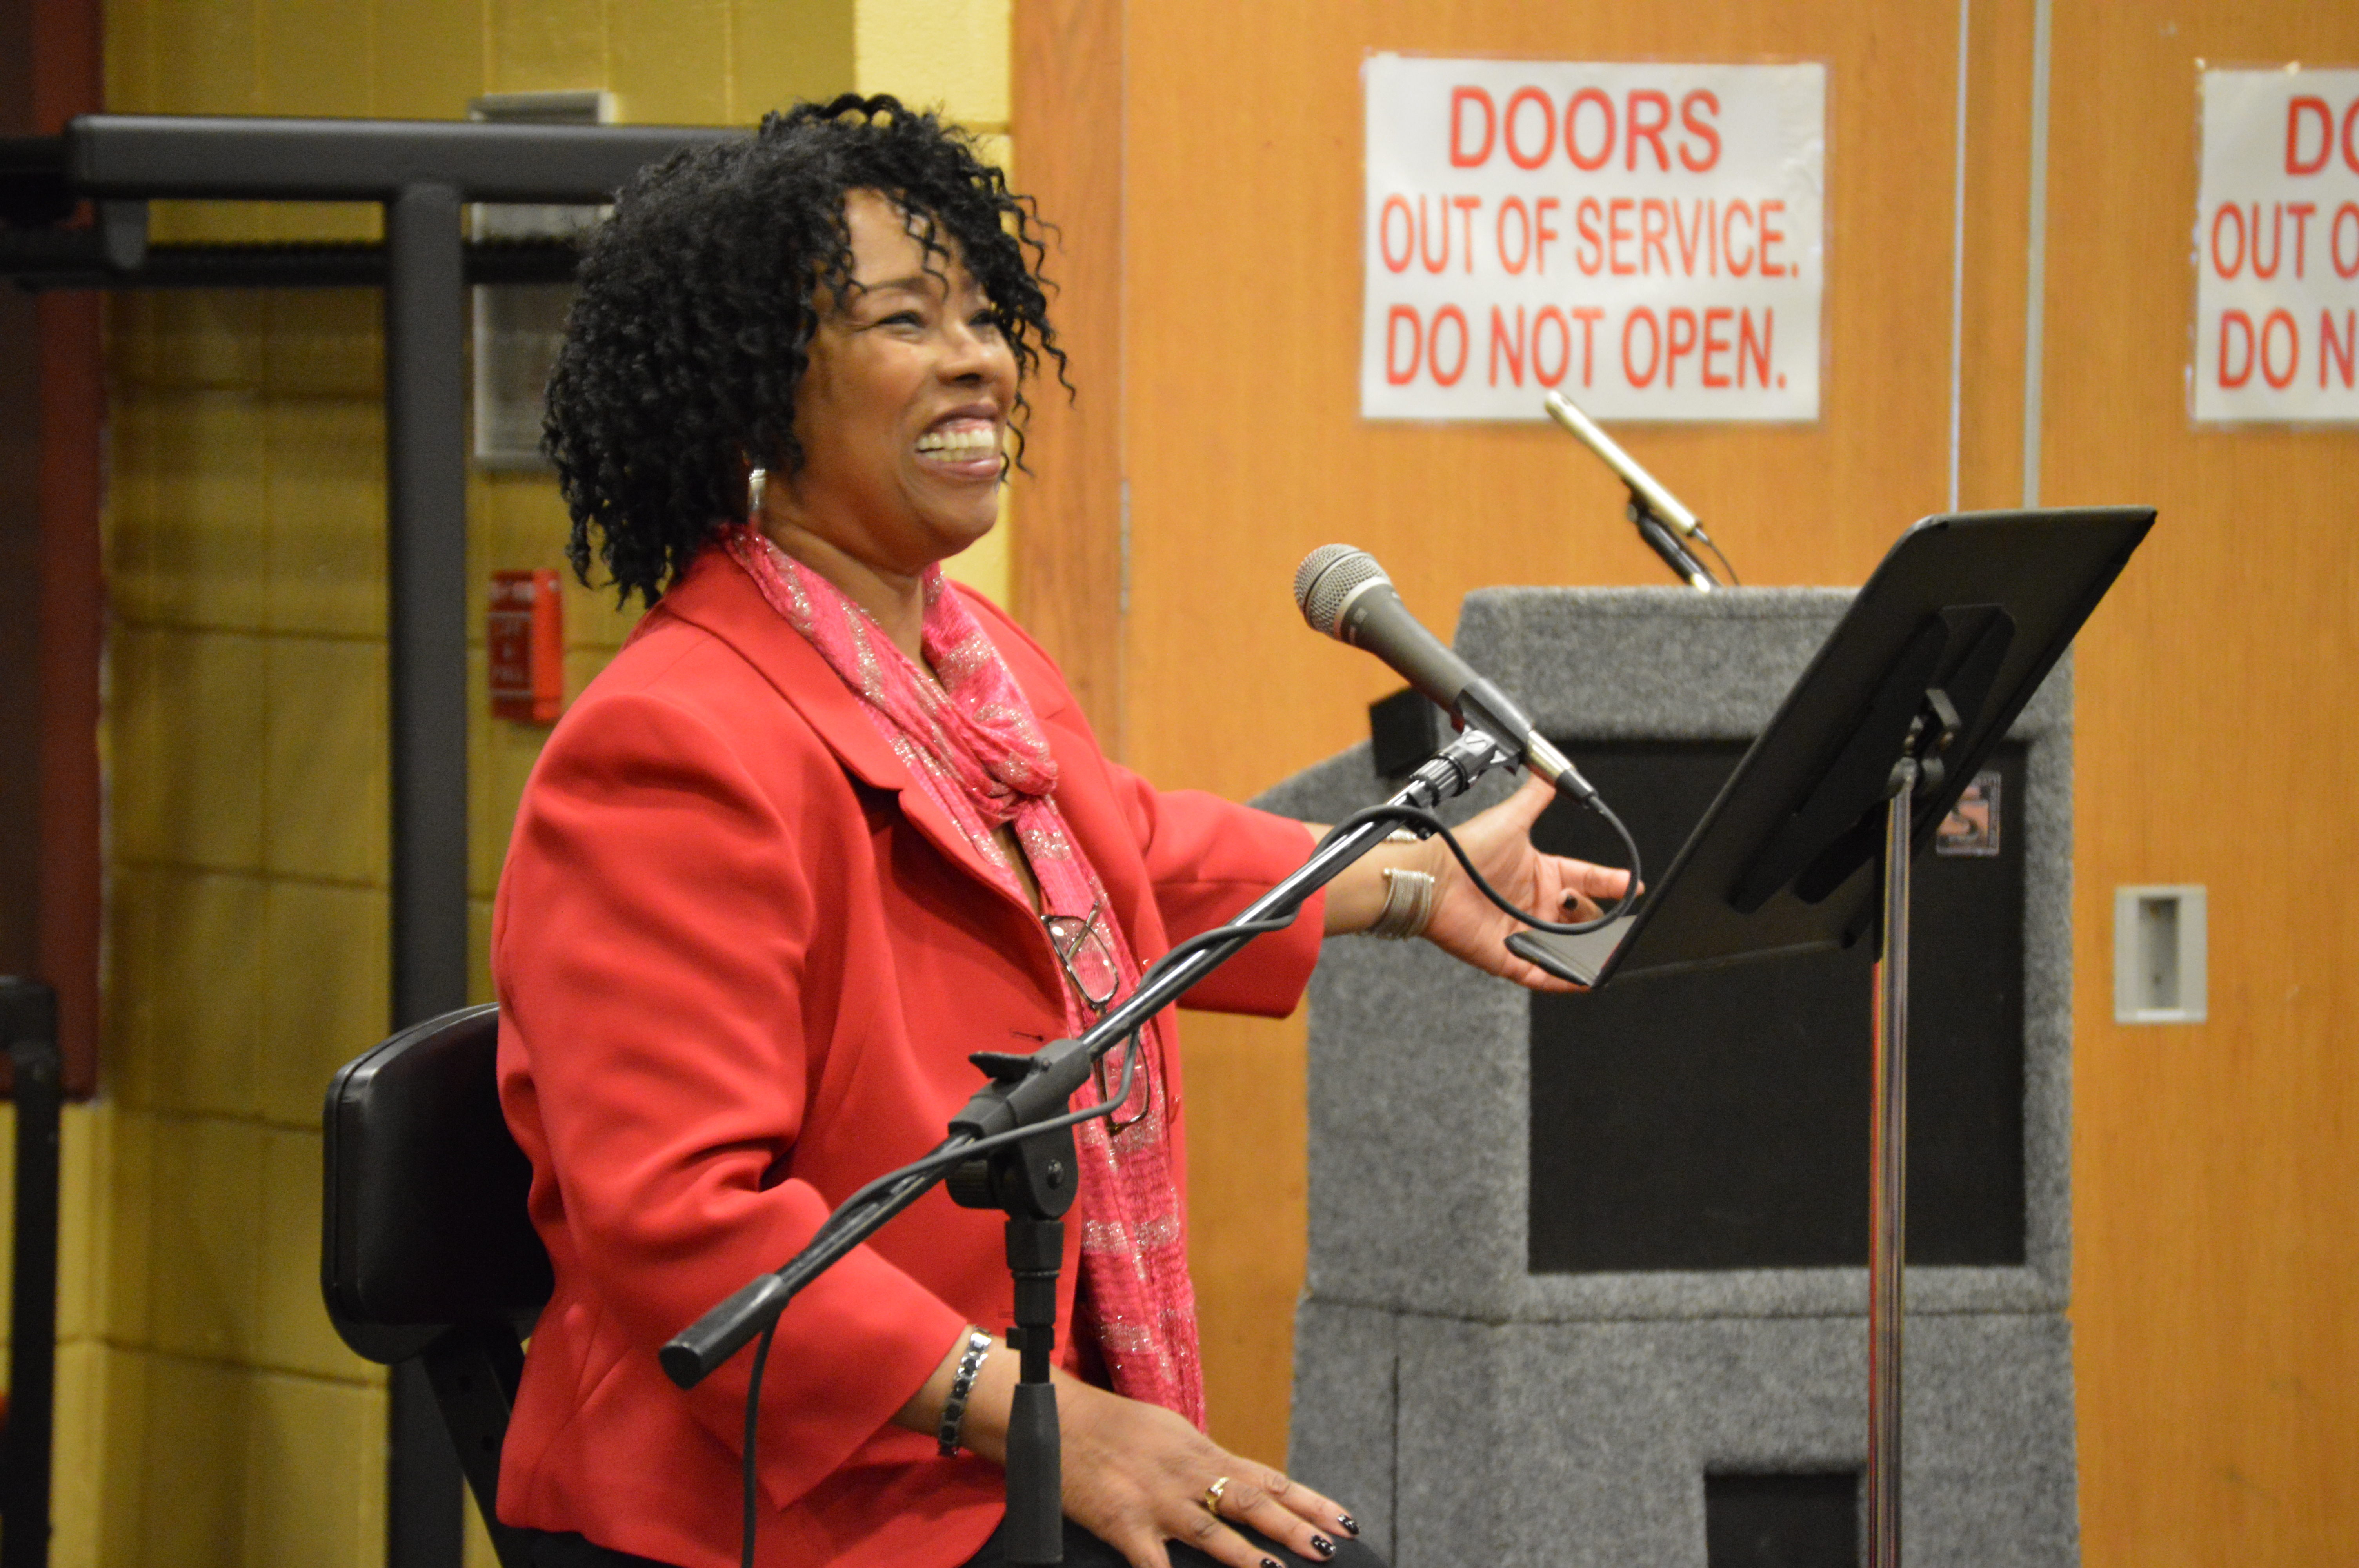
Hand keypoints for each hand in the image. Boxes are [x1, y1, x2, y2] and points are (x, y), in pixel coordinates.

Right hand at [1056, 1378, 1356, 1567]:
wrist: (1059, 1417)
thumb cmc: (1114, 1427)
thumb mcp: (1169, 1435)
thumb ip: (1204, 1462)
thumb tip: (1239, 1482)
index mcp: (1201, 1451)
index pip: (1266, 1478)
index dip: (1309, 1500)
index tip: (1345, 1520)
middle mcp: (1186, 1474)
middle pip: (1250, 1502)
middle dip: (1294, 1527)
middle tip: (1330, 1548)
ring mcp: (1156, 1500)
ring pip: (1211, 1531)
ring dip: (1247, 1556)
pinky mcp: (1123, 1523)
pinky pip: (1153, 1564)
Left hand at [1415, 770, 1632, 991]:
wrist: (1433, 878)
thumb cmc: (1466, 850)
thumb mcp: (1512, 819)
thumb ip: (1536, 797)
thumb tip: (1550, 773)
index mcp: (1542, 875)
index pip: (1587, 880)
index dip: (1611, 883)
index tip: (1633, 886)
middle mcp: (1536, 905)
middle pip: (1582, 919)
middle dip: (1604, 922)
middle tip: (1623, 923)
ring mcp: (1524, 933)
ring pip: (1568, 949)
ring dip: (1591, 953)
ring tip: (1614, 952)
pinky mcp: (1510, 958)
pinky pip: (1545, 975)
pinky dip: (1567, 979)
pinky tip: (1586, 977)